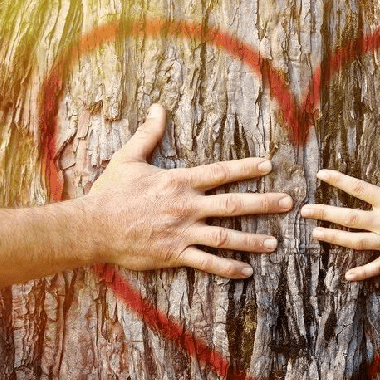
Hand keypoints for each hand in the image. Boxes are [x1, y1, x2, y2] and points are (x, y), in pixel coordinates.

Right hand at [86, 104, 292, 277]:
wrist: (92, 226)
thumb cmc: (110, 192)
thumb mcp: (128, 157)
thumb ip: (148, 133)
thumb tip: (157, 107)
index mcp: (179, 183)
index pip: (220, 173)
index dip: (246, 168)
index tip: (268, 165)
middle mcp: (186, 207)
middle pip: (233, 204)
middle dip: (263, 203)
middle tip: (288, 202)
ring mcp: (182, 233)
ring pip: (225, 237)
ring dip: (252, 240)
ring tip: (274, 243)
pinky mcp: (174, 255)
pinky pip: (206, 263)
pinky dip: (227, 268)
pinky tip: (246, 271)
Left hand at [301, 125, 379, 280]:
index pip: (357, 188)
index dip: (337, 180)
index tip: (321, 175)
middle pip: (348, 218)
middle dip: (324, 213)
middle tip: (304, 211)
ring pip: (355, 242)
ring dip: (334, 239)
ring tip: (316, 235)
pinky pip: (376, 267)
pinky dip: (362, 272)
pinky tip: (347, 275)